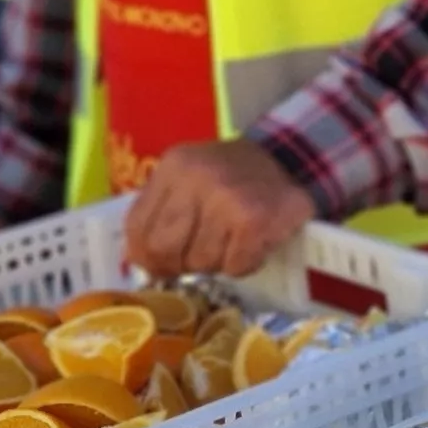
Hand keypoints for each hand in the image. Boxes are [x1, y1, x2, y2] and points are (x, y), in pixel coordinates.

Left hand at [124, 137, 316, 276]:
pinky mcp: (255, 220)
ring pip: (200, 262)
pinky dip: (244, 264)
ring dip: (217, 263)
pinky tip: (253, 244)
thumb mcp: (189, 180)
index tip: (164, 262)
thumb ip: (161, 212)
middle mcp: (196, 177)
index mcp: (174, 166)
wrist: (290, 161)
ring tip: (233, 241)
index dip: (146, 256)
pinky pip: (235, 266)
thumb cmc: (233, 178)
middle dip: (180, 263)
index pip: (137, 228)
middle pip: (163, 250)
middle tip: (200, 256)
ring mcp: (227, 198)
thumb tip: (138, 262)